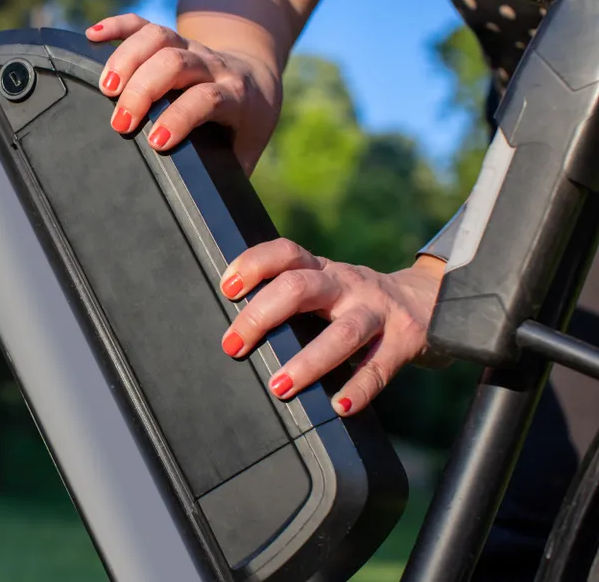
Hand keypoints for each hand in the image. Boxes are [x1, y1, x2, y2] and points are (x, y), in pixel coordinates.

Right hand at [85, 14, 281, 172]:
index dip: (180, 117)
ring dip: (126, 58)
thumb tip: (206, 214)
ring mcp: (191, 47)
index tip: (154, 141)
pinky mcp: (171, 38)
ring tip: (104, 88)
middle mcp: (212, 66)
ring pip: (158, 37)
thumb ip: (228, 175)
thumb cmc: (246, 124)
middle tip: (120, 122)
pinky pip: (142, 23)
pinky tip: (91, 36)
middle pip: (176, 62)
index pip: (206, 98)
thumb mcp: (246, 150)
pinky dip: (116, 26)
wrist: (256, 78)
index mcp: (235, 96)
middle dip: (143, 89)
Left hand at [218, 238, 445, 415]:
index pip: (285, 253)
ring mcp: (377, 312)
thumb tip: (237, 330)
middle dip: (261, 317)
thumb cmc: (356, 300)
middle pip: (300, 288)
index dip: (253, 265)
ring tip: (280, 387)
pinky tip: (339, 406)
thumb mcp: (326, 286)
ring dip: (307, 362)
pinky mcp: (403, 341)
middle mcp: (347, 284)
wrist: (432, 301)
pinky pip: (378, 368)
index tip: (227, 290)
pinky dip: (359, 389)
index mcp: (322, 269)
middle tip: (233, 346)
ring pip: (342, 333)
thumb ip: (291, 296)